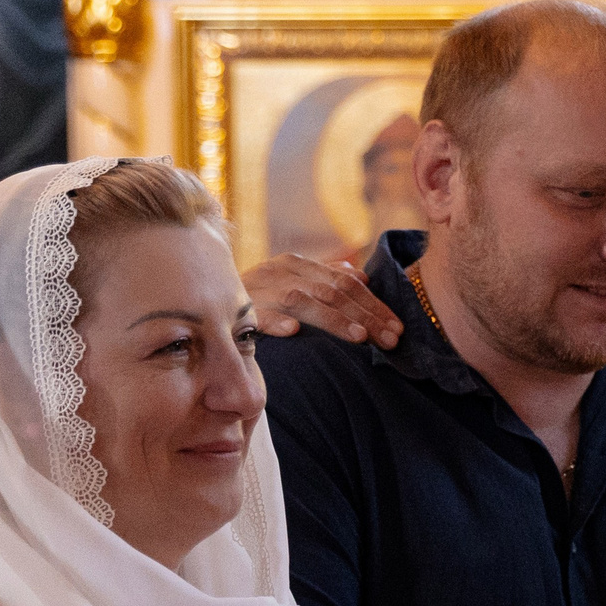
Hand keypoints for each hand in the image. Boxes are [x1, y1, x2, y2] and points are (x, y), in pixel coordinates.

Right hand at [244, 253, 405, 347]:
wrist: (208, 296)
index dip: (375, 305)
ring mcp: (260, 290)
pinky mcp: (239, 310)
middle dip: (366, 317)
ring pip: (303, 302)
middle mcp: (282, 272)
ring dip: (333, 320)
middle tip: (391, 340)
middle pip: (333, 293)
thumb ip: (327, 277)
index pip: (346, 284)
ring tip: (359, 337)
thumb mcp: (294, 281)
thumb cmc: (260, 295)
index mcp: (299, 265)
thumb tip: (362, 275)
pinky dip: (274, 321)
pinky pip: (257, 315)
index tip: (398, 328)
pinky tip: (293, 331)